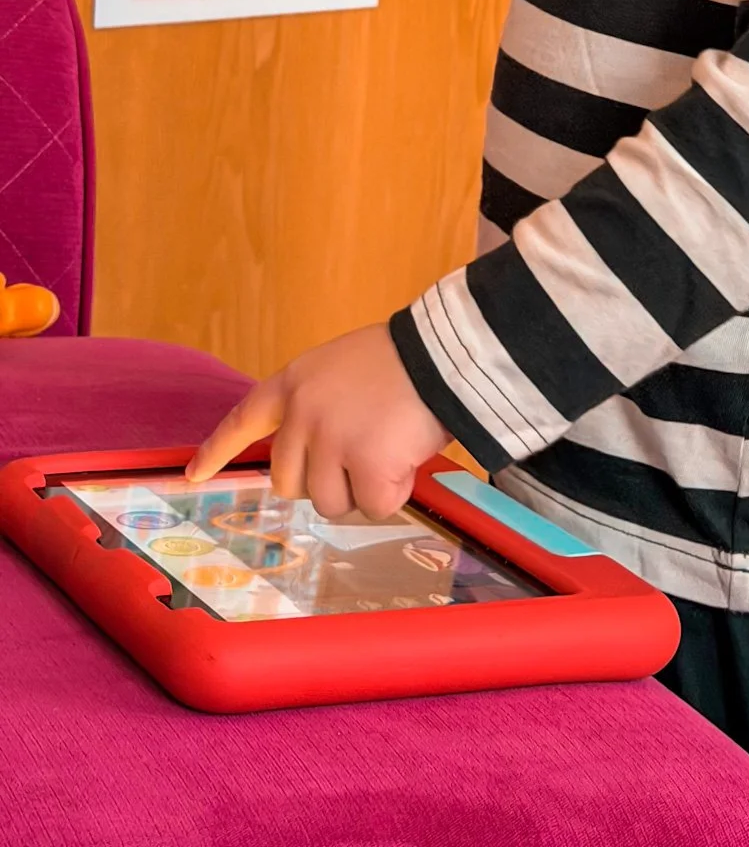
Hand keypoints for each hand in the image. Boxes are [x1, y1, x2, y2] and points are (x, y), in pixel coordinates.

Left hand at [185, 324, 451, 520]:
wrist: (442, 355)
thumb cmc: (401, 360)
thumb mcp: (342, 370)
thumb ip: (317, 408)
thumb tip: (316, 465)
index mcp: (294, 384)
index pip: (244, 420)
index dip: (217, 450)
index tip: (194, 475)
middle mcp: (302, 415)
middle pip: (289, 483)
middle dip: (324, 481)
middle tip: (362, 455)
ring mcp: (331, 442)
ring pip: (330, 503)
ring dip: (362, 488)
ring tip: (390, 448)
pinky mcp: (366, 466)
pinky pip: (373, 506)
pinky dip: (394, 492)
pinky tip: (408, 458)